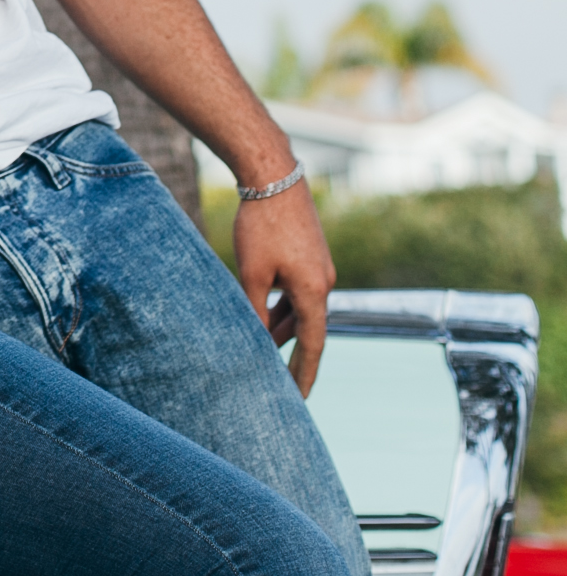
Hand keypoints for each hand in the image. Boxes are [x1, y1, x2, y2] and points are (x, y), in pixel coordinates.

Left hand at [233, 180, 334, 396]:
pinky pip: (299, 291)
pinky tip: (264, 313)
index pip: (313, 345)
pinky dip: (283, 306)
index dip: (305, 374)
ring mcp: (319, 267)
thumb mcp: (251, 274)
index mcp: (313, 291)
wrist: (273, 175)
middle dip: (293, 356)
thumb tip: (255, 341)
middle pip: (308, 328)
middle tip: (279, 386)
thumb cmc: (260, 225)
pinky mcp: (310, 254)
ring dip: (283, 328)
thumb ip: (255, 311)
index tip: (300, 400)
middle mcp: (324, 281)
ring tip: (263, 350)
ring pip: (301, 309)